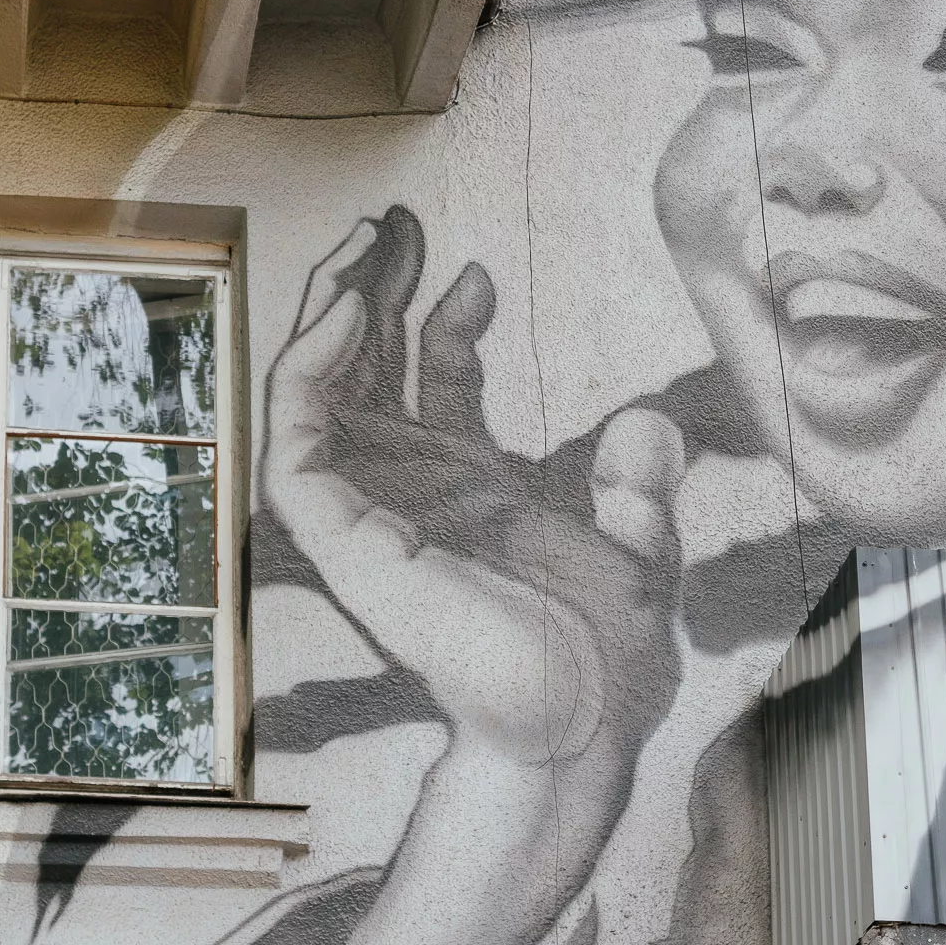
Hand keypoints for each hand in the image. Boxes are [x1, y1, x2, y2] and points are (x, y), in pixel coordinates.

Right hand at [264, 205, 683, 772]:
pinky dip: (307, 374)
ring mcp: (374, 515)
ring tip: (360, 248)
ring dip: (327, 315)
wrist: (583, 722)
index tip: (476, 272)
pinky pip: (296, 447)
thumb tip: (649, 425)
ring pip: (315, 397)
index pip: (434, 384)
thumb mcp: (642, 549)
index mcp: (474, 489)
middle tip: (388, 222)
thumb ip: (642, 488)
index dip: (446, 320)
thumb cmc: (609, 657)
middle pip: (366, 371)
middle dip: (372, 292)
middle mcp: (415, 494)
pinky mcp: (346, 541)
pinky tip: (347, 312)